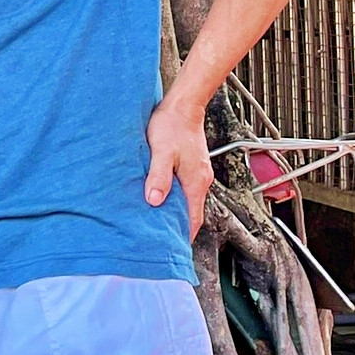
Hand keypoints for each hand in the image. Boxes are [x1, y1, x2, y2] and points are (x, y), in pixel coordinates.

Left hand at [144, 98, 213, 238]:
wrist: (182, 105)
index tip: (173, 248)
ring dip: (174, 209)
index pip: (194, 219)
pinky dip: (174, 195)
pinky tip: (160, 194)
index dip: (185, 235)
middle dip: (178, 226)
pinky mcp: (190, 164)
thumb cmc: (171, 125)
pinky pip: (184, 186)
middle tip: (160, 238)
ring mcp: (197, 172)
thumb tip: (155, 201)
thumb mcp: (161, 152)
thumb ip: (159, 176)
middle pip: (191, 211)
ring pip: (187, 199)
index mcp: (195, 182)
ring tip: (157, 219)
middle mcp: (200, 180)